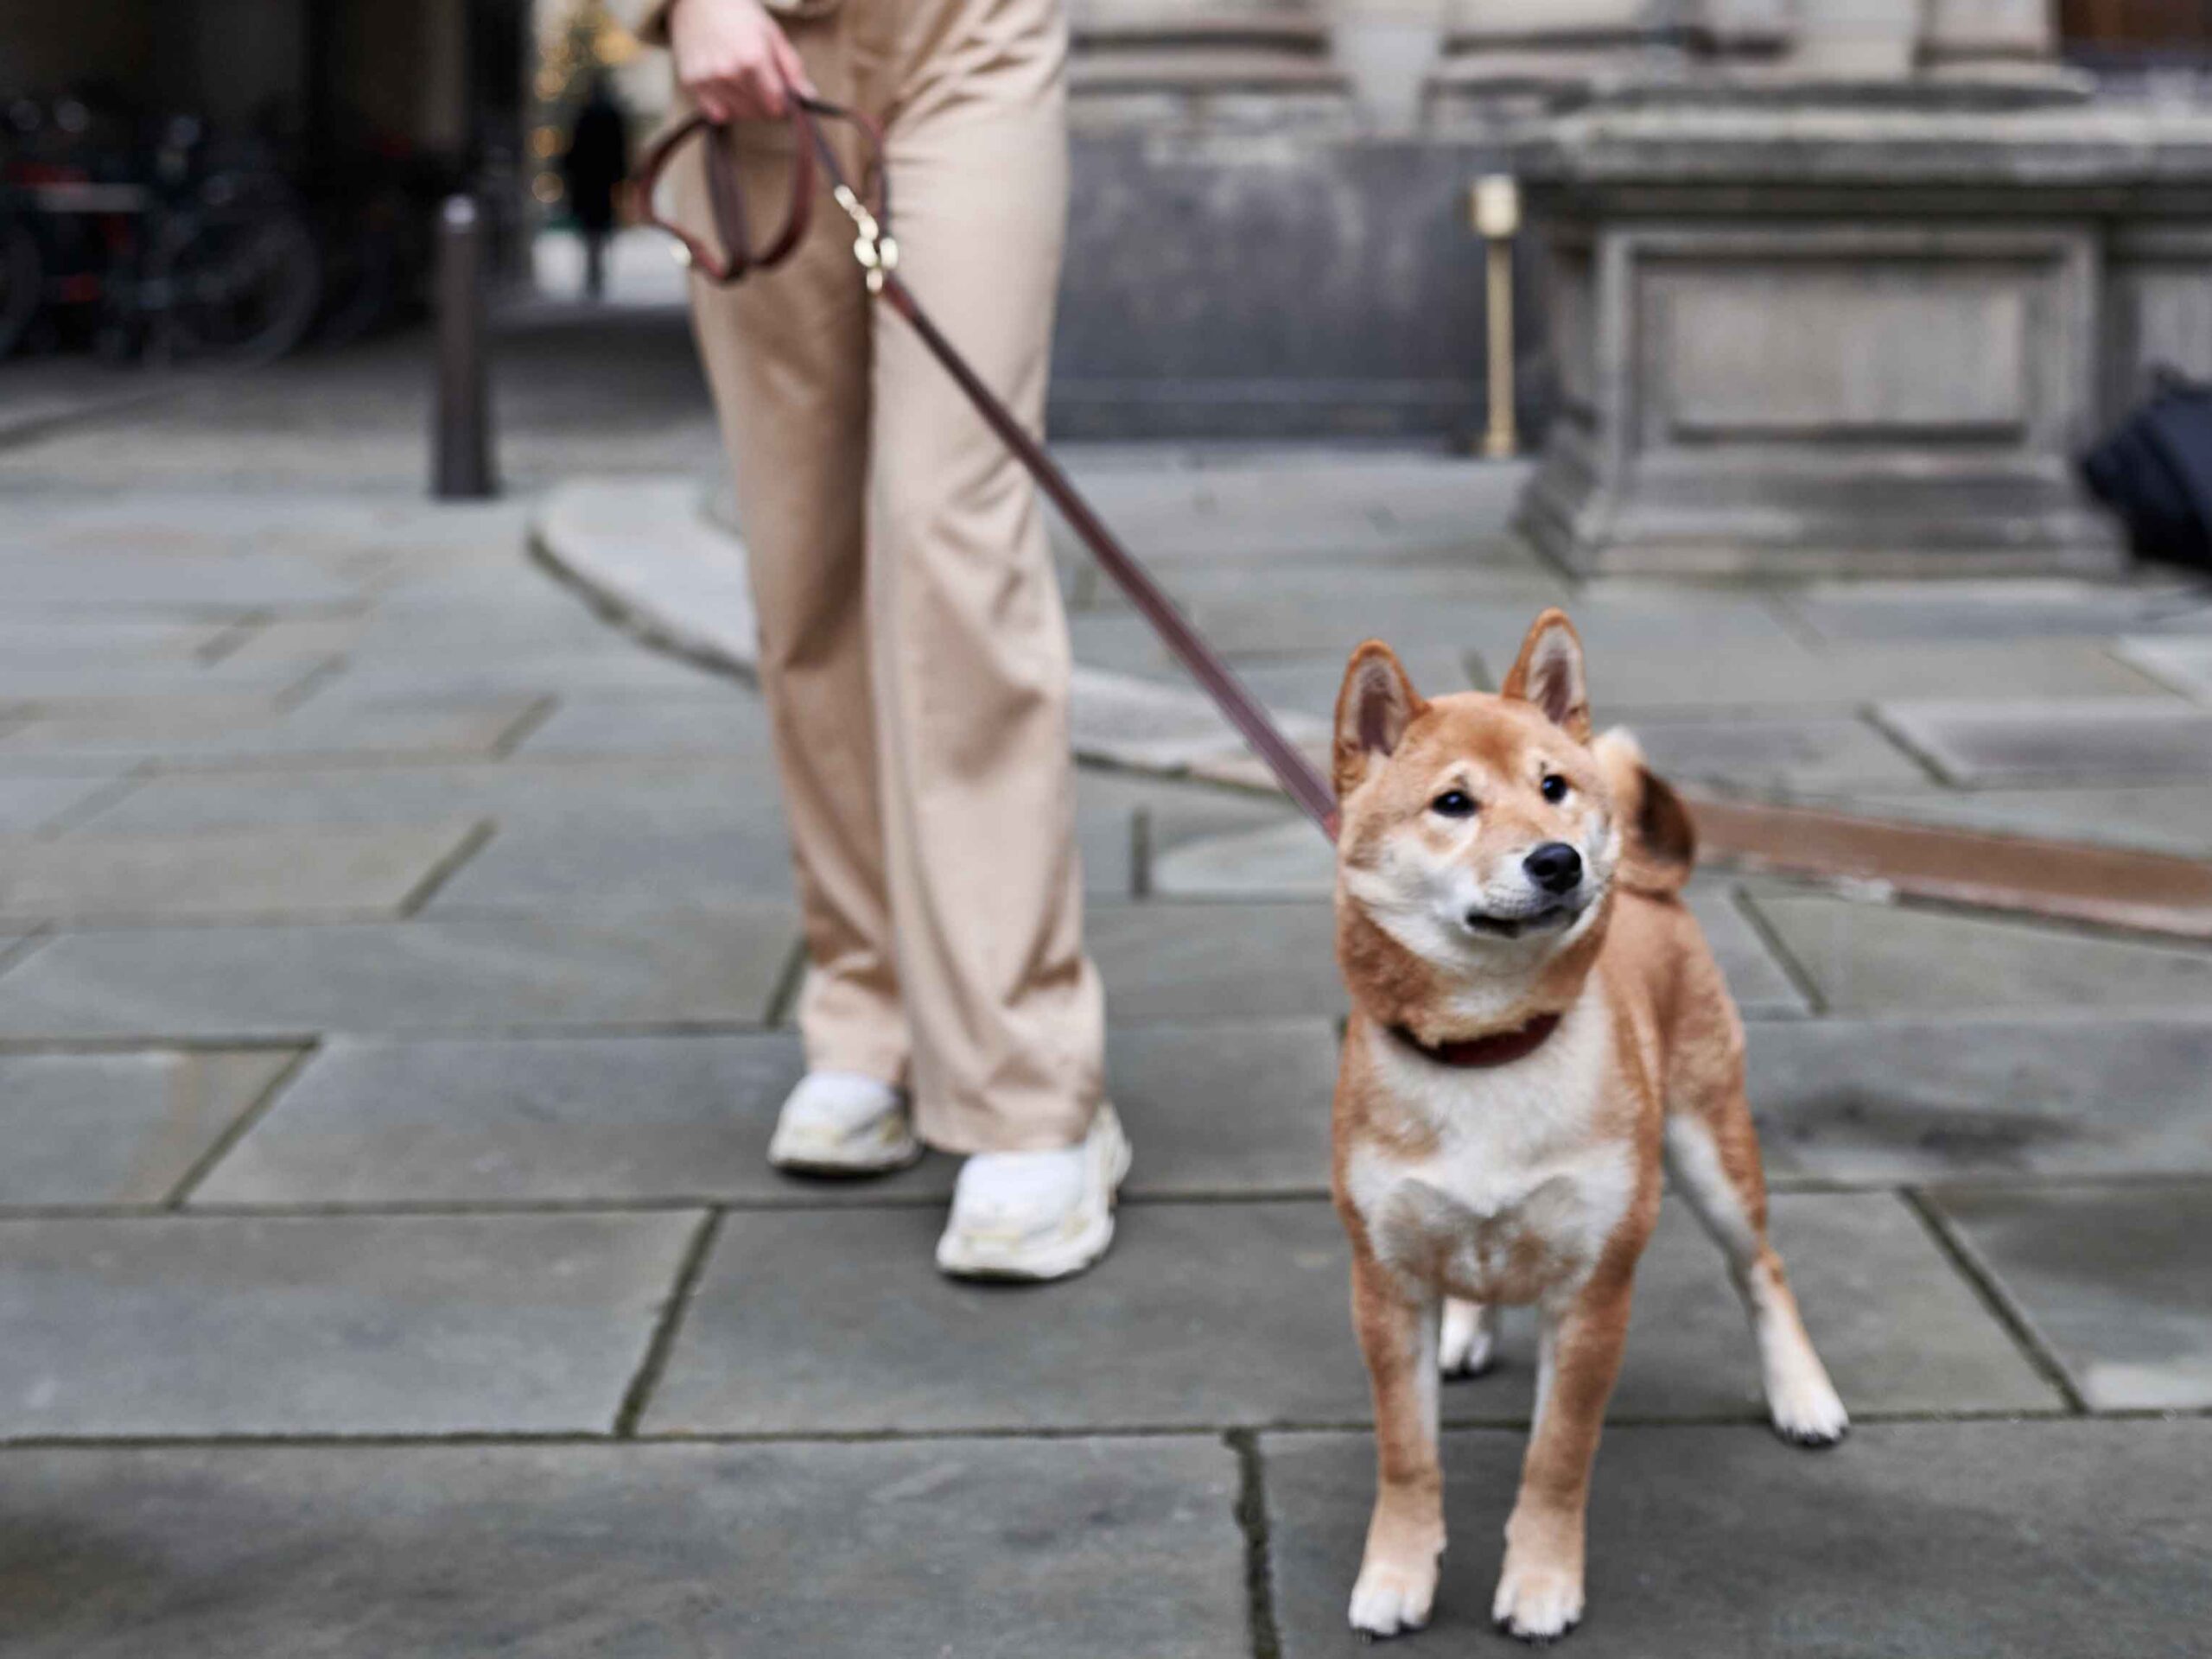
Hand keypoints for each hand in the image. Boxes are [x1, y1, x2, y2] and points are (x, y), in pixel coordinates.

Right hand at [667, 0, 813, 123]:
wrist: (702, 0)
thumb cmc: (742, 15)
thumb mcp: (774, 36)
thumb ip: (792, 69)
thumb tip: (809, 98)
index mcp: (753, 58)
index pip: (776, 103)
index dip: (783, 105)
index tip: (782, 99)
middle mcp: (729, 71)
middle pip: (757, 111)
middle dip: (765, 105)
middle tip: (763, 88)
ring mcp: (708, 78)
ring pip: (737, 114)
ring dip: (746, 107)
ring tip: (744, 84)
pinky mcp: (691, 81)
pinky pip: (714, 112)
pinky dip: (724, 108)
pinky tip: (727, 90)